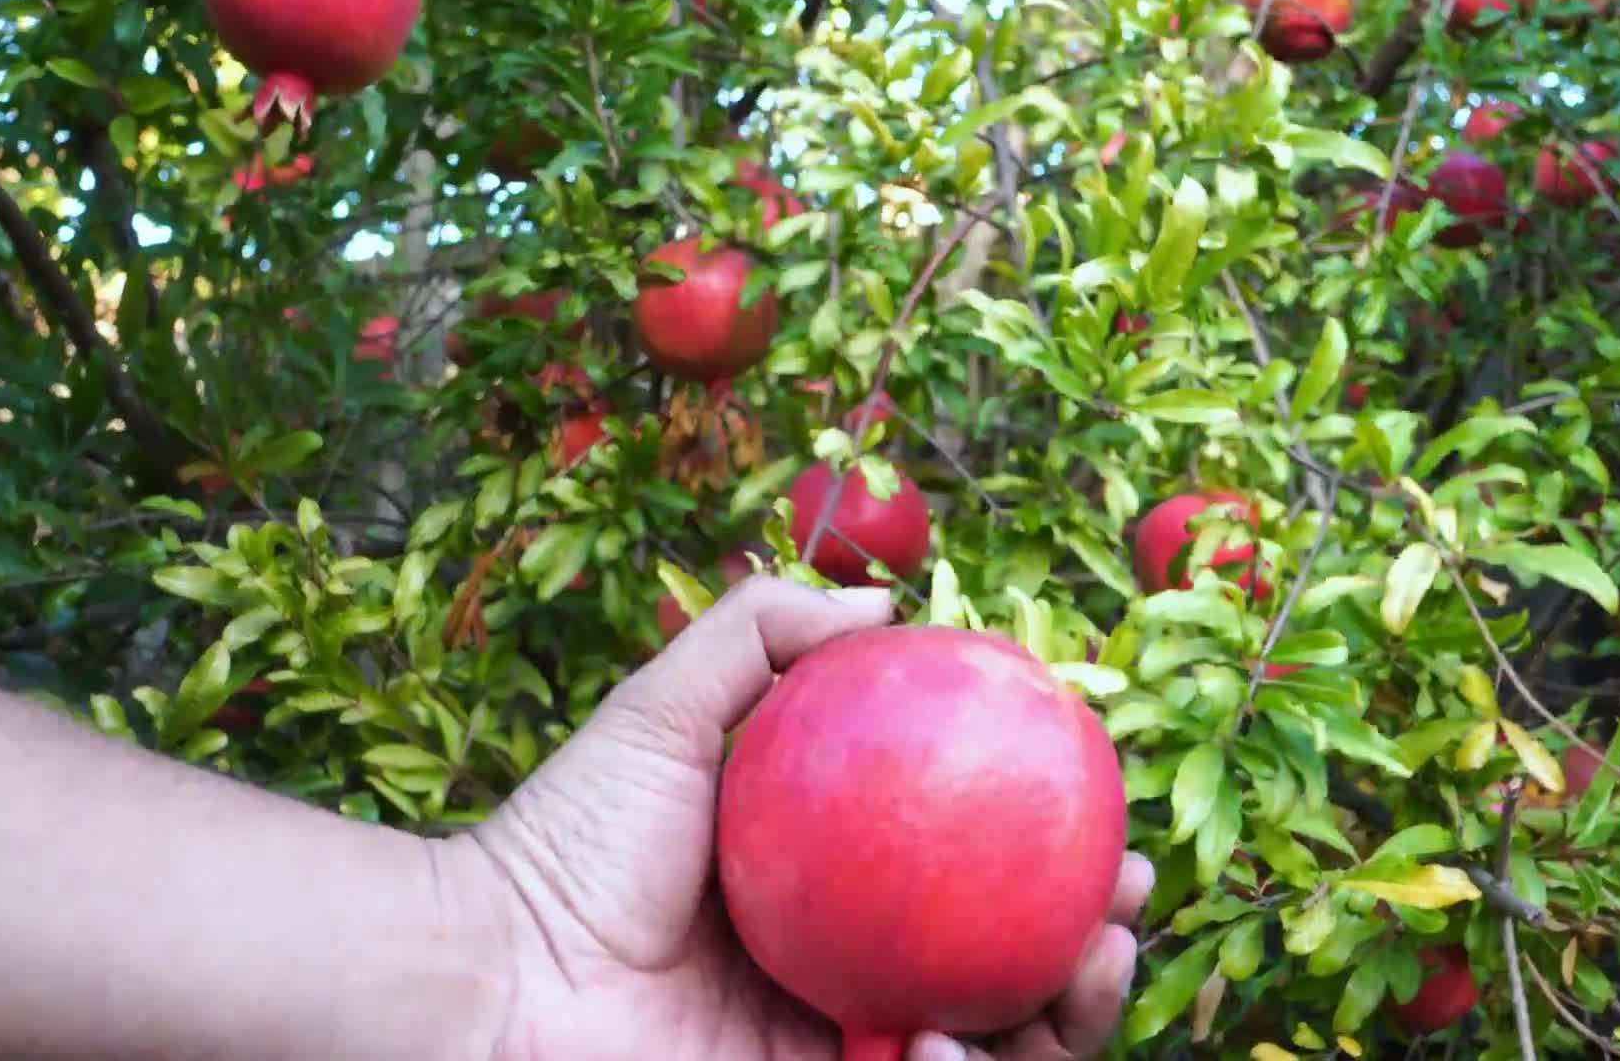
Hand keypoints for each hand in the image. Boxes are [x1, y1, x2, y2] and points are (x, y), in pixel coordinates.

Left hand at [447, 577, 1153, 1059]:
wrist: (496, 975)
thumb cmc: (571, 842)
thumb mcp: (666, 708)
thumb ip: (760, 632)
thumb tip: (886, 603)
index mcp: (840, 890)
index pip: (976, 872)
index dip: (1055, 853)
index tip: (1106, 814)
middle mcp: (854, 971)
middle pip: (1011, 971)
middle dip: (1093, 953)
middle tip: (1124, 911)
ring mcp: (841, 1050)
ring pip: (999, 1051)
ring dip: (1070, 1023)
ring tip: (1087, 972)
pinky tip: (953, 1046)